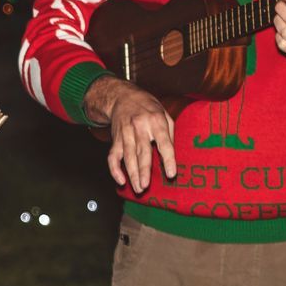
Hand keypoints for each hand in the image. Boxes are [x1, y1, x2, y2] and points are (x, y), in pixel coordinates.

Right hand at [84, 76, 176, 193]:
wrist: (122, 96)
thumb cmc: (148, 107)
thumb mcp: (164, 113)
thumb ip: (169, 132)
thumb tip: (172, 154)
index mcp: (157, 121)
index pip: (164, 143)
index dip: (168, 159)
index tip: (171, 174)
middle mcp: (140, 127)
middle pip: (142, 152)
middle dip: (143, 170)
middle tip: (145, 186)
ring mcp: (126, 133)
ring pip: (127, 156)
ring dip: (131, 174)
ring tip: (138, 188)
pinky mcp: (115, 138)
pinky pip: (113, 156)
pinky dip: (114, 169)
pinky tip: (120, 180)